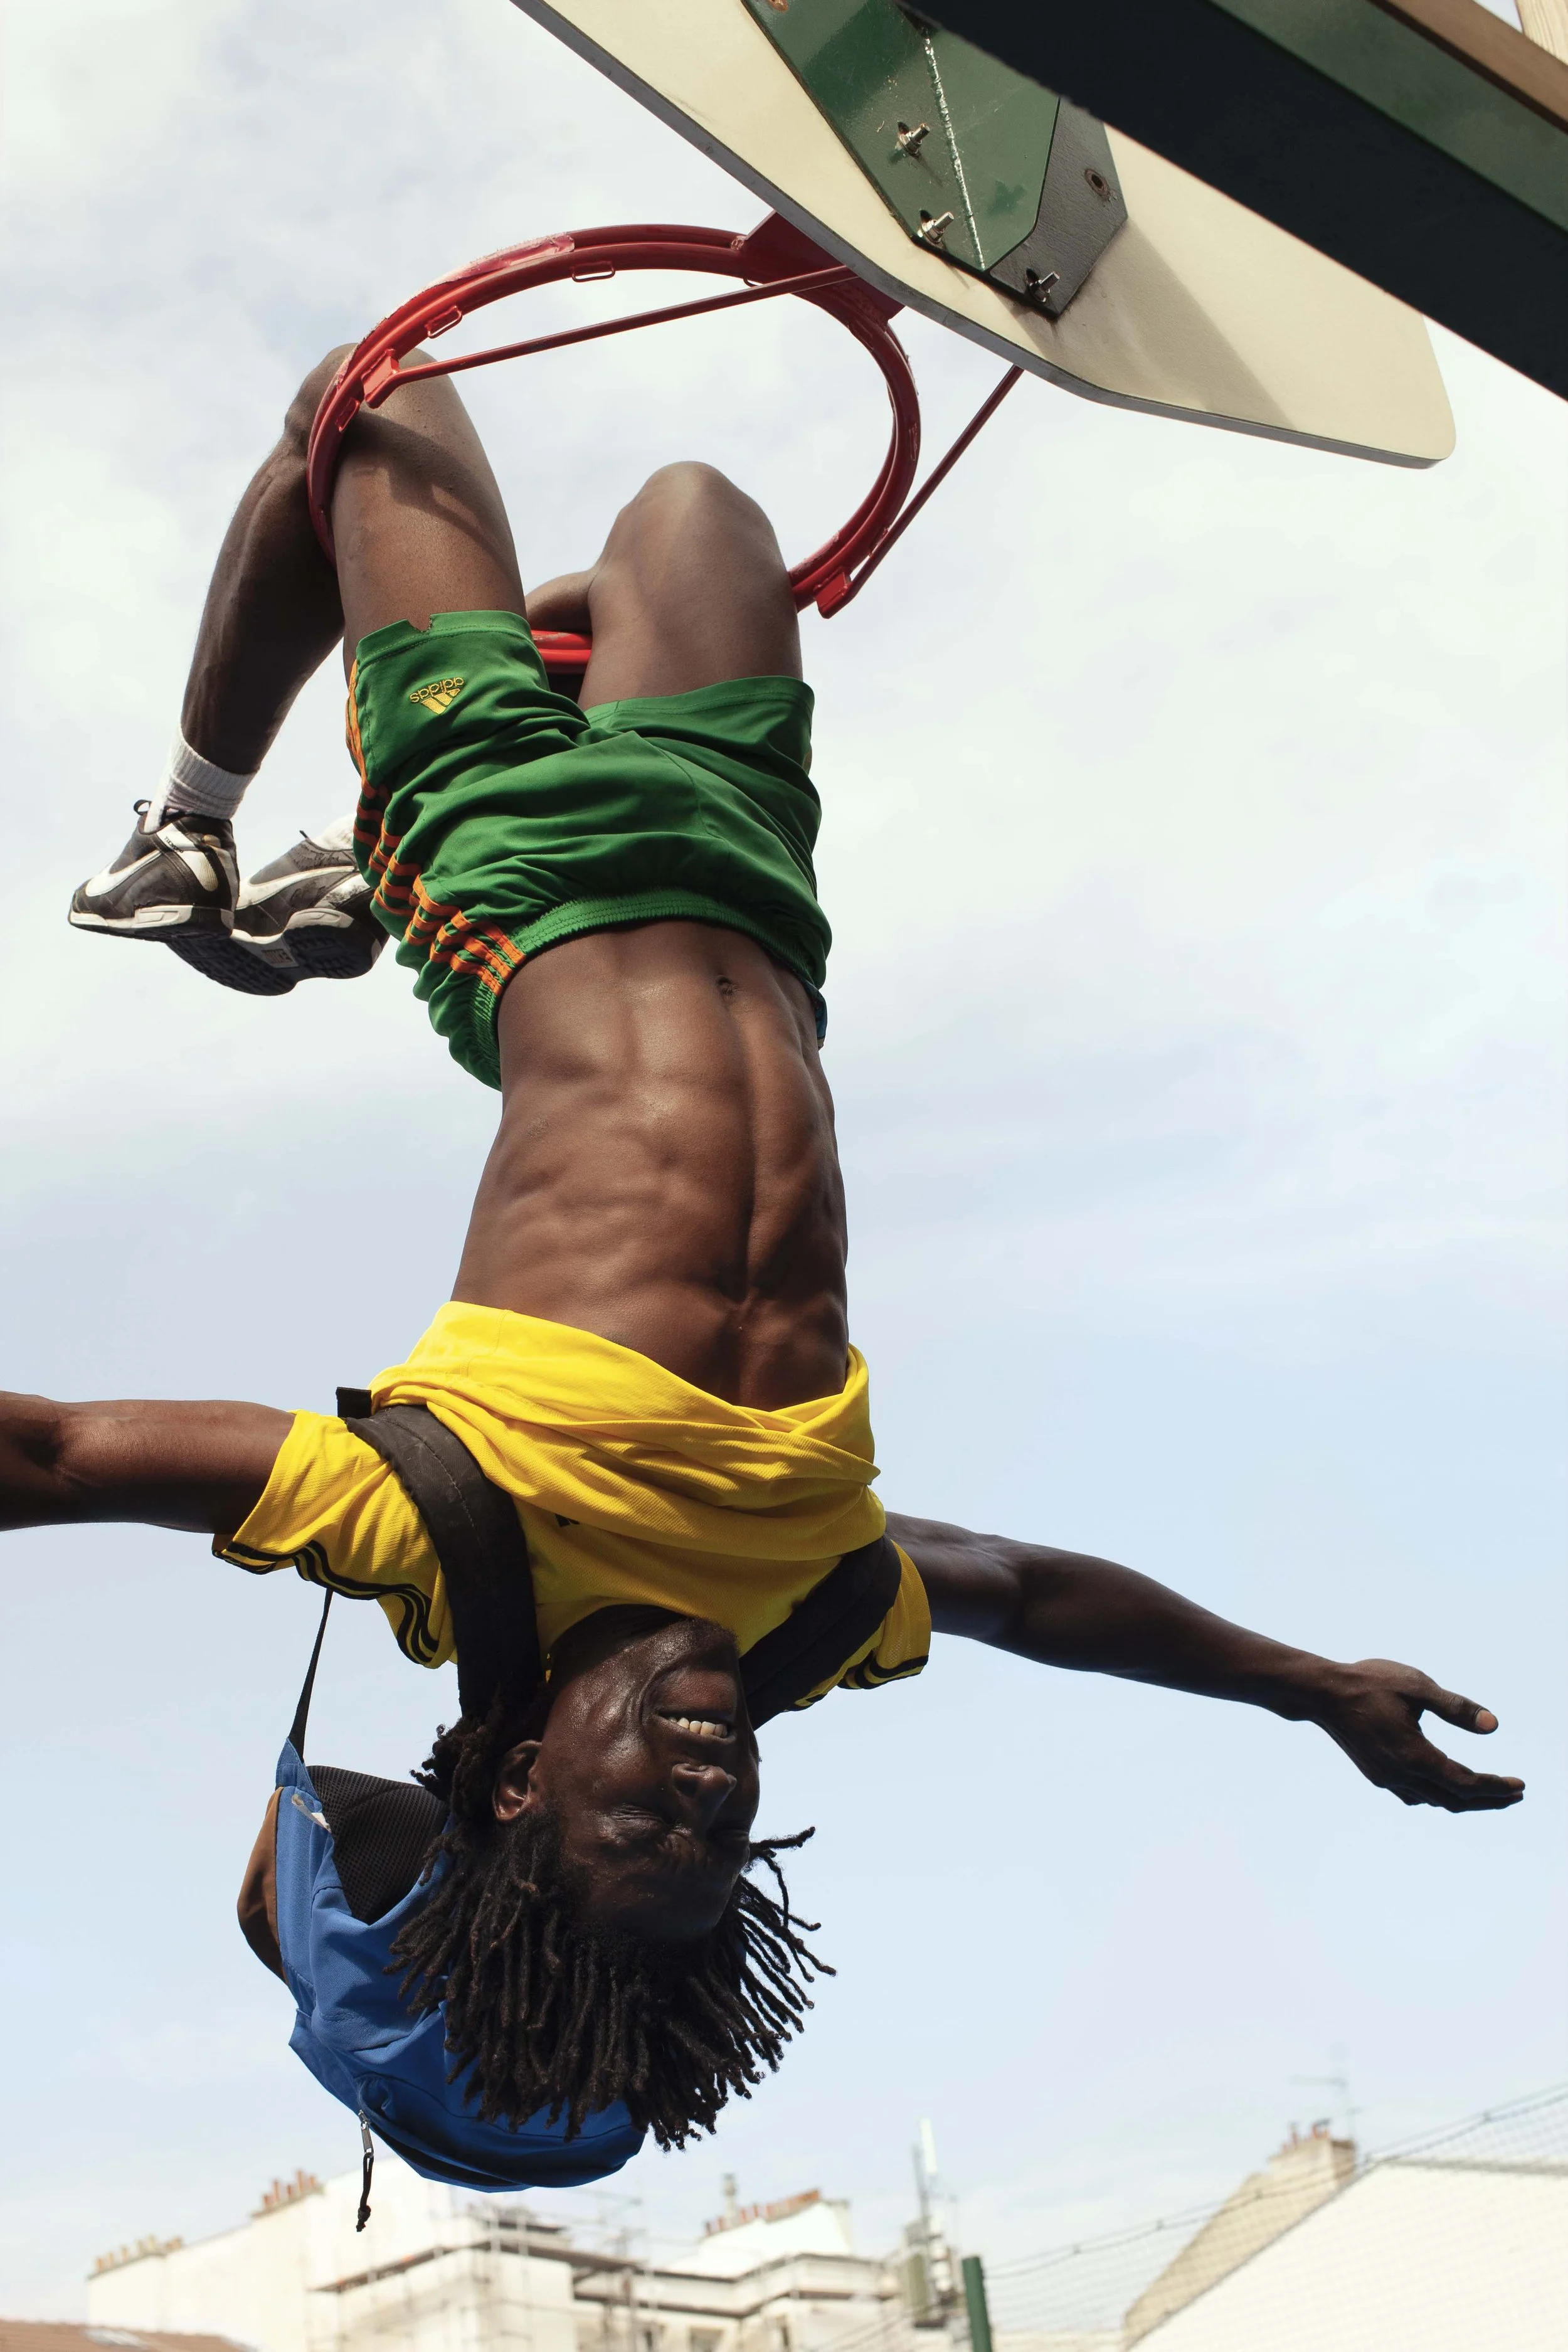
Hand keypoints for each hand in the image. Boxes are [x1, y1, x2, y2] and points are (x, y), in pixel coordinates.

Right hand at [1309, 1658, 1524, 1812]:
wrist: (1322, 1692)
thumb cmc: (1370, 1682)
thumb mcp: (1417, 1686)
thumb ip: (1455, 1708)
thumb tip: (1493, 1726)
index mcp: (1414, 1756)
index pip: (1466, 1784)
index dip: (1496, 1787)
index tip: (1519, 1785)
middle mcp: (1400, 1775)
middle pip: (1454, 1800)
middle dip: (1488, 1800)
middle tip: (1514, 1795)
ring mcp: (1386, 1778)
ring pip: (1434, 1800)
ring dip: (1464, 1799)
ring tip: (1489, 1792)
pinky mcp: (1377, 1774)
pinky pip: (1415, 1795)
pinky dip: (1438, 1795)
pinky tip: (1444, 1784)